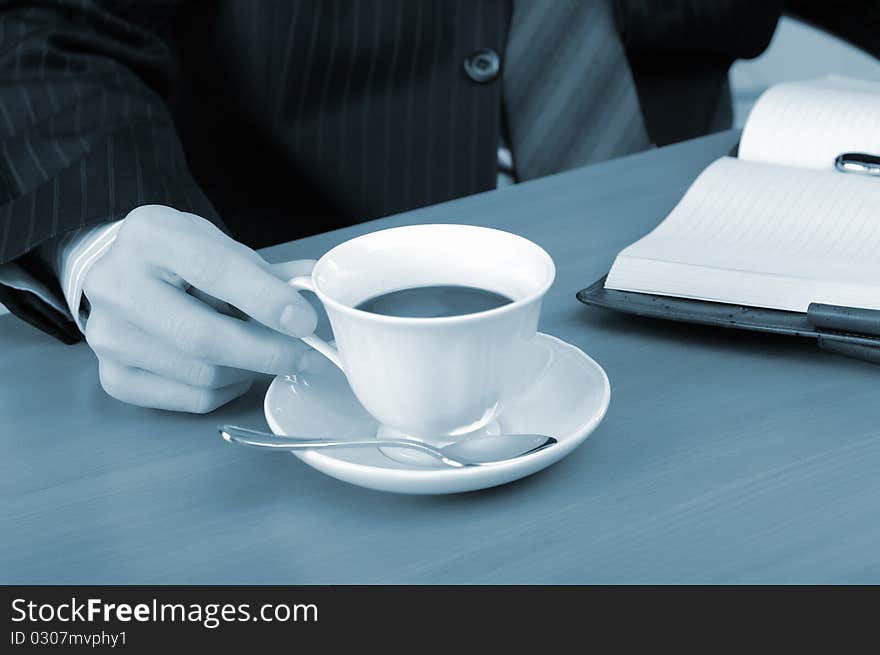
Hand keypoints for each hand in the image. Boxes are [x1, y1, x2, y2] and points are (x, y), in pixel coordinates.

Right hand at [82, 205, 318, 412]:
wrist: (121, 274)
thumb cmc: (177, 259)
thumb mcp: (218, 246)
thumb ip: (265, 271)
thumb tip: (314, 285)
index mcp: (149, 235)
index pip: (214, 270)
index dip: (266, 299)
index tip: (304, 321)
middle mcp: (116, 284)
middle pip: (204, 337)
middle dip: (267, 351)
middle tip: (306, 354)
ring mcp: (107, 335)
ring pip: (202, 375)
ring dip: (248, 370)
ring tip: (262, 352)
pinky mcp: (112, 375)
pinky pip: (190, 399)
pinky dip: (226, 390)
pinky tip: (234, 369)